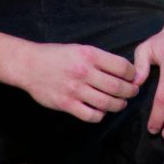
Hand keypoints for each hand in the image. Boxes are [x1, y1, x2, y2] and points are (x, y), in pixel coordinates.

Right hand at [13, 40, 140, 123]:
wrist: (30, 66)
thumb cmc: (56, 55)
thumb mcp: (80, 48)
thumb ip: (99, 59)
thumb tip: (122, 70)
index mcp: (90, 55)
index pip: (122, 67)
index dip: (132, 74)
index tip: (133, 77)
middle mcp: (84, 72)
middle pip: (117, 87)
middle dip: (130, 91)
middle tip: (132, 92)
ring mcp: (75, 90)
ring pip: (106, 103)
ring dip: (118, 105)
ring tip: (121, 103)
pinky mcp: (66, 104)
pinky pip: (91, 115)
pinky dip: (100, 115)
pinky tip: (101, 111)